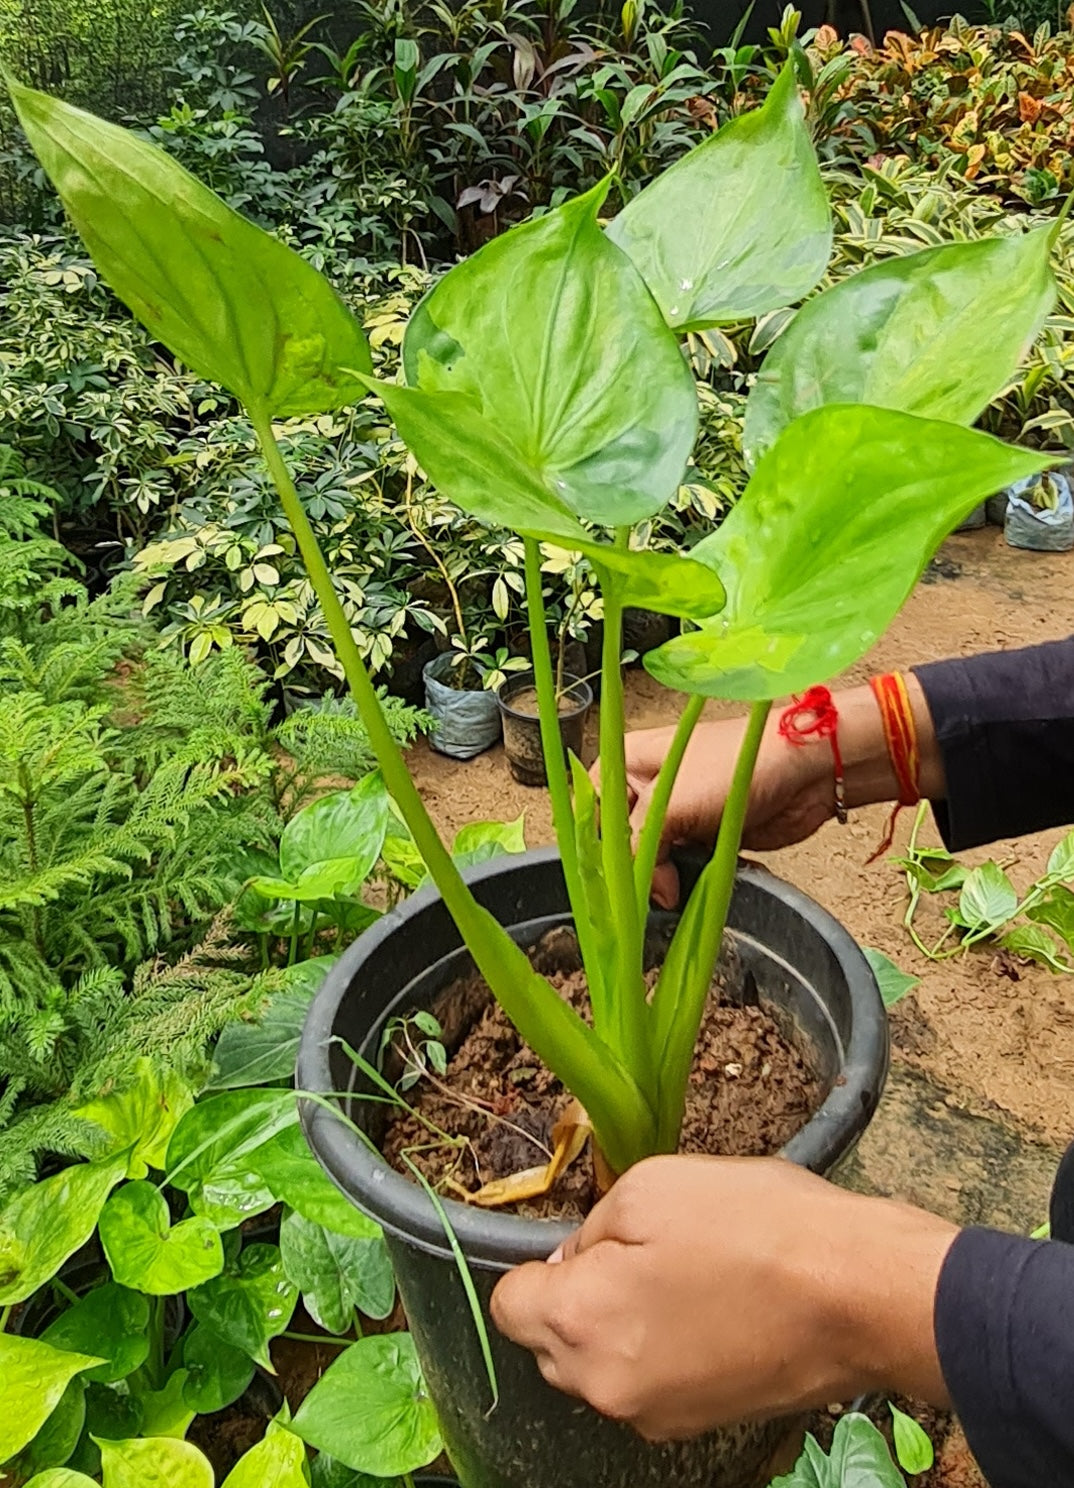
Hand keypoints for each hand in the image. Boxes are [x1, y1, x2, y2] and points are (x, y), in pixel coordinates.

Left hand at [491, 1156, 957, 1441]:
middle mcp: (605, 1388)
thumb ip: (589, 1228)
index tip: (585, 1242)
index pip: (508, 1305)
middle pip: (552, 1343)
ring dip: (623, 1324)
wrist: (857, 1294)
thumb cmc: (752, 1228)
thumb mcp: (650, 1187)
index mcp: (580, 1325)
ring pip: (603, 1365)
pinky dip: (666, 1348)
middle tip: (641, 1248)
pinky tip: (713, 1306)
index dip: (537, 1265)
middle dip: (578, 1297)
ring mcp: (655, 1417)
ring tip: (686, 1275)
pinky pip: (651, 1382)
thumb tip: (571, 1259)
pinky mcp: (701, 1424)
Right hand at [612, 678, 944, 907]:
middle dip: (633, 871)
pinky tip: (692, 890)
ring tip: (674, 893)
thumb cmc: (733, 767)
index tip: (608, 884)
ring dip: (662, 880)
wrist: (803, 771)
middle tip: (650, 892)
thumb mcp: (670, 804)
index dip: (598, 849)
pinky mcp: (704, 836)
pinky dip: (686, 881)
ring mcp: (677, 812)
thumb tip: (648, 894)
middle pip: (621, 842)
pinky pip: (682, 868)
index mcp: (626, 762)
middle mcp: (646, 787)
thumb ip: (637, 848)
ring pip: (652, 860)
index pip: (591, 812)